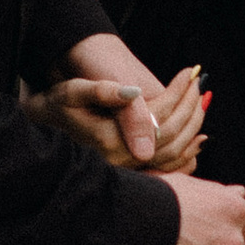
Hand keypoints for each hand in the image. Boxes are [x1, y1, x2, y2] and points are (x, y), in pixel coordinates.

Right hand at [30, 63, 207, 173]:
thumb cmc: (56, 105)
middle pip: (171, 137)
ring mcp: (126, 170)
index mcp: (110, 141)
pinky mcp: (129, 172)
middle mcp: (121, 161)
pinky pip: (166, 168)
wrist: (41, 127)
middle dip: (190, 108)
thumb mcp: (75, 91)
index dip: (178, 94)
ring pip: (173, 154)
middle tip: (200, 84)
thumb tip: (135, 92)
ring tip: (202, 101)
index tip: (190, 72)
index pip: (159, 118)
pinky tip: (198, 139)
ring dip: (193, 128)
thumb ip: (105, 92)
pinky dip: (187, 153)